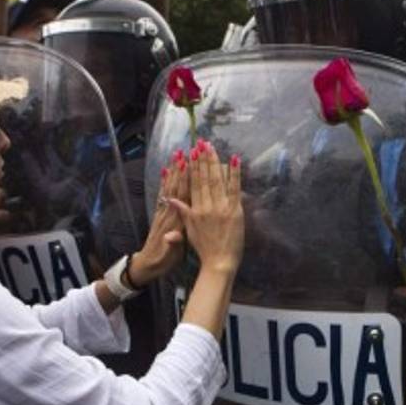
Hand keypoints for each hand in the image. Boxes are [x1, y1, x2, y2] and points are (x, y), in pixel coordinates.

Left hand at [129, 156, 189, 284]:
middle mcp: (167, 214)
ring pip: (170, 188)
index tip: (189, 165)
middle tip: (185, 152)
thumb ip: (172, 245)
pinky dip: (165, 181)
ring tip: (177, 154)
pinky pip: (163, 194)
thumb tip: (172, 237)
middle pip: (175, 188)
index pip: (181, 198)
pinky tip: (166, 170)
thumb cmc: (162, 261)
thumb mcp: (170, 256)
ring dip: (174, 171)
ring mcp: (162, 213)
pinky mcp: (159, 214)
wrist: (146, 265)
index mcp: (173, 223)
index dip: (184, 181)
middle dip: (180, 170)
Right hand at [169, 140, 243, 274]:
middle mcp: (206, 206)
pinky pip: (234, 189)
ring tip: (213, 147)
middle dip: (203, 159)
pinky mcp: (235, 211)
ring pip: (217, 180)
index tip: (191, 152)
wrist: (218, 262)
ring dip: (215, 162)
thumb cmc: (203, 248)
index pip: (193, 183)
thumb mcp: (188, 229)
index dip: (192, 167)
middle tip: (202, 143)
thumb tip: (170, 198)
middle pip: (204, 178)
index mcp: (195, 210)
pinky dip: (234, 174)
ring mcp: (221, 208)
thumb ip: (182, 212)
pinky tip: (235, 160)